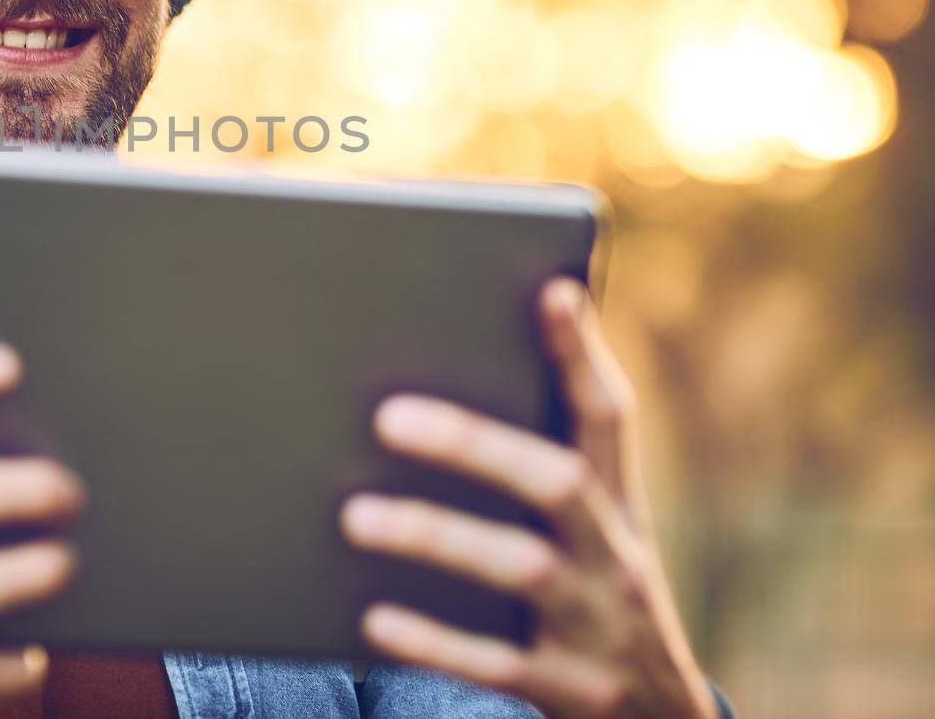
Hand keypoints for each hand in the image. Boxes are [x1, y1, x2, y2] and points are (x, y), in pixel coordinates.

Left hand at [340, 278, 719, 718]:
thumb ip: (528, 458)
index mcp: (615, 500)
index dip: (582, 353)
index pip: (607, 413)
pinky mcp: (571, 690)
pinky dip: (434, 640)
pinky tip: (372, 618)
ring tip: (353, 515)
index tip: (551, 290)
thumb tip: (420, 382)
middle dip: (474, 443)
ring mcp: (599, 624)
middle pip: (555, 482)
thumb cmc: (585, 586)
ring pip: (518, 568)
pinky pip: (496, 665)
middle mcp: (616, 553)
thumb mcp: (586, 526)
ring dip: (435, 535)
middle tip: (385, 416)